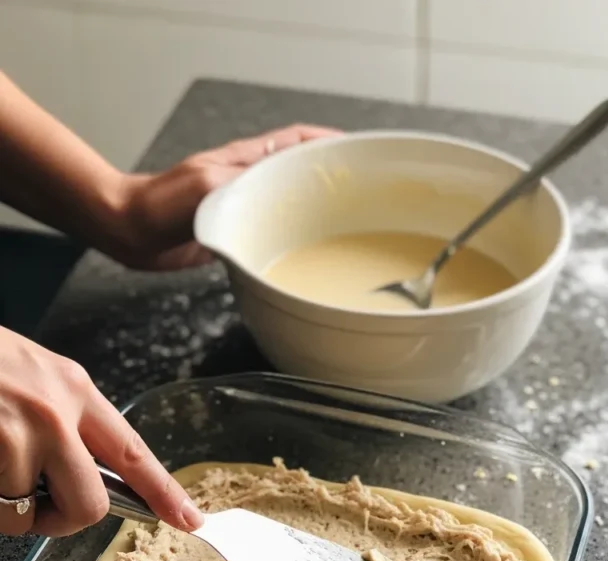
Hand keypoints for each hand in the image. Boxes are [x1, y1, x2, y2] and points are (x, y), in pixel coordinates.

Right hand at [0, 328, 203, 537]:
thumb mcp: (28, 374)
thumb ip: (60, 420)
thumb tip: (78, 474)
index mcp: (72, 389)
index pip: (133, 451)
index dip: (164, 492)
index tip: (190, 519)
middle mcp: (54, 413)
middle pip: (90, 505)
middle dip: (61, 520)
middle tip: (34, 509)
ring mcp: (17, 434)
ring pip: (27, 514)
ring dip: (4, 508)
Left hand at [109, 124, 340, 270]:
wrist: (131, 231)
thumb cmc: (160, 202)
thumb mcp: (207, 185)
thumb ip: (244, 185)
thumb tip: (278, 194)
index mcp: (246, 160)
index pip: (297, 141)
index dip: (327, 144)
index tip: (355, 153)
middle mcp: (250, 182)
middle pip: (299, 174)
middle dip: (329, 180)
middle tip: (359, 195)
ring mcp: (244, 209)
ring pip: (289, 206)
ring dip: (313, 214)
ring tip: (342, 227)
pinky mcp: (237, 235)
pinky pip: (271, 235)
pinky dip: (290, 242)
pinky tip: (303, 255)